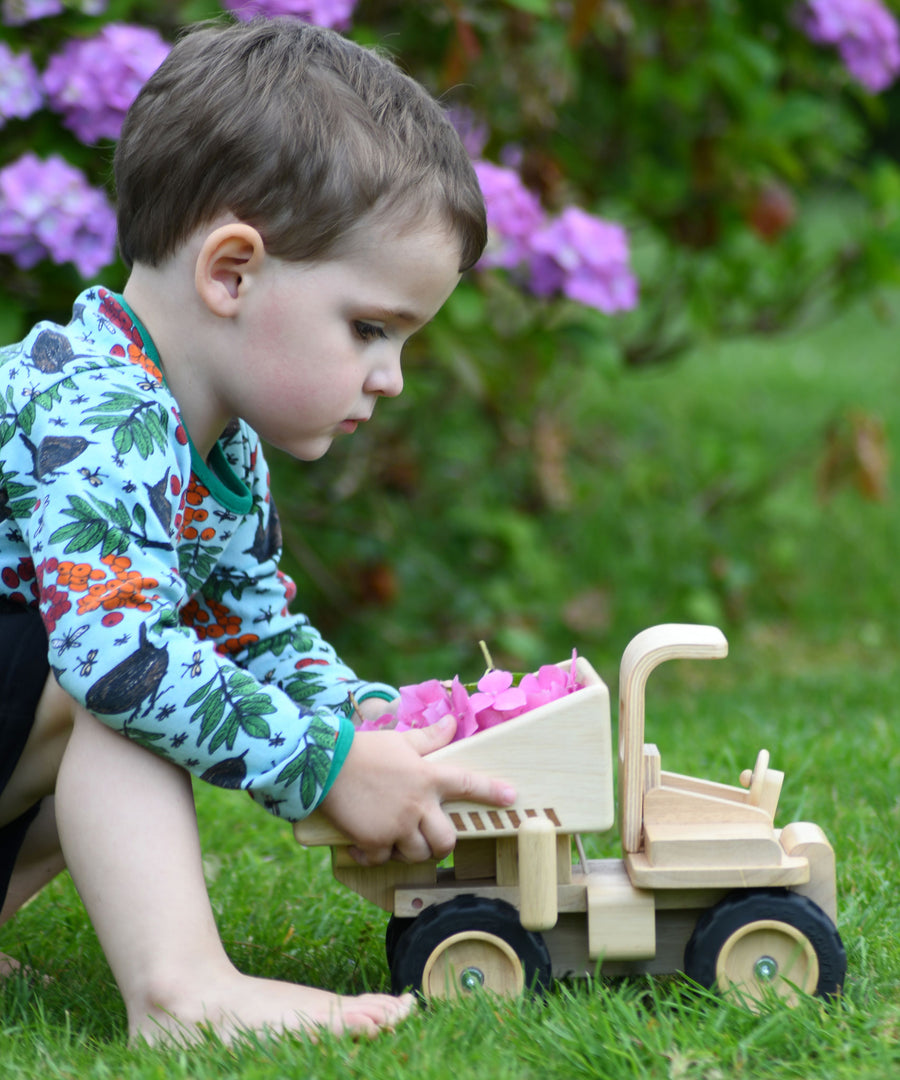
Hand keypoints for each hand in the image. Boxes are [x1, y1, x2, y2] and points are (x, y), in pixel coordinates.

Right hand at [319, 713, 515, 865]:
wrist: (325, 764)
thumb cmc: (365, 749)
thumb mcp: (401, 741)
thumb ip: (430, 738)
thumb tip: (453, 722)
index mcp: (427, 777)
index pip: (467, 784)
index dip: (491, 791)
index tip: (510, 797)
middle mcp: (417, 804)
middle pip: (446, 840)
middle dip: (441, 844)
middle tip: (429, 838)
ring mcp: (396, 825)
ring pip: (418, 854)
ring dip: (409, 850)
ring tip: (395, 837)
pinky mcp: (373, 840)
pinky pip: (383, 859)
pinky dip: (376, 856)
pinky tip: (366, 846)